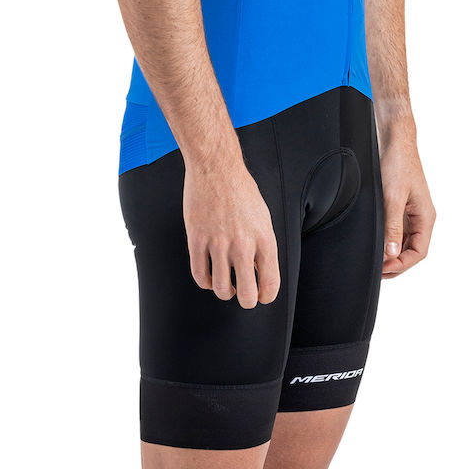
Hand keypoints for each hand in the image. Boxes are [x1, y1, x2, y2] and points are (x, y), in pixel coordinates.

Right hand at [182, 157, 281, 307]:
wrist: (216, 168)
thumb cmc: (241, 190)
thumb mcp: (262, 217)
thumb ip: (263, 246)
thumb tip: (259, 272)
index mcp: (264, 238)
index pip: (270, 284)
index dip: (266, 297)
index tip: (261, 296)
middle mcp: (242, 244)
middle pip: (246, 295)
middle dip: (246, 300)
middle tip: (243, 294)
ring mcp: (218, 243)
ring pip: (221, 289)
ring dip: (225, 292)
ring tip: (226, 284)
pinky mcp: (197, 240)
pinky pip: (200, 275)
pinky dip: (206, 282)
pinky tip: (210, 275)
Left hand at [379, 128, 434, 277]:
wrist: (394, 138)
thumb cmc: (398, 163)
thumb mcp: (392, 197)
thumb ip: (392, 226)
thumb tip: (392, 254)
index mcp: (426, 216)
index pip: (418, 252)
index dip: (401, 264)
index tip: (383, 268)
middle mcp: (421, 217)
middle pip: (412, 251)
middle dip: (395, 263)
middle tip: (375, 270)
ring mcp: (411, 212)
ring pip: (404, 242)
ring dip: (391, 253)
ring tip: (374, 260)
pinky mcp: (400, 206)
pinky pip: (397, 230)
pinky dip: (387, 240)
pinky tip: (375, 243)